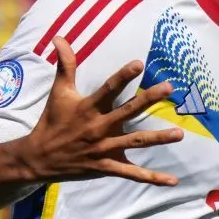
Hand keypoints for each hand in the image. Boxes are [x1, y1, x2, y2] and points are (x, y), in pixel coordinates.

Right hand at [14, 37, 183, 185]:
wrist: (38, 159)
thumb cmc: (52, 121)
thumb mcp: (59, 92)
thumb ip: (65, 65)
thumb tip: (59, 37)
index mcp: (88, 108)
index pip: (108, 89)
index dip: (123, 76)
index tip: (139, 63)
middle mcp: (98, 127)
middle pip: (127, 111)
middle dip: (148, 99)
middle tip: (169, 88)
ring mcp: (104, 149)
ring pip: (135, 142)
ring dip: (158, 139)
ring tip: (180, 134)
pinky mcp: (107, 166)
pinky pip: (132, 173)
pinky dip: (152, 178)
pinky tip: (173, 181)